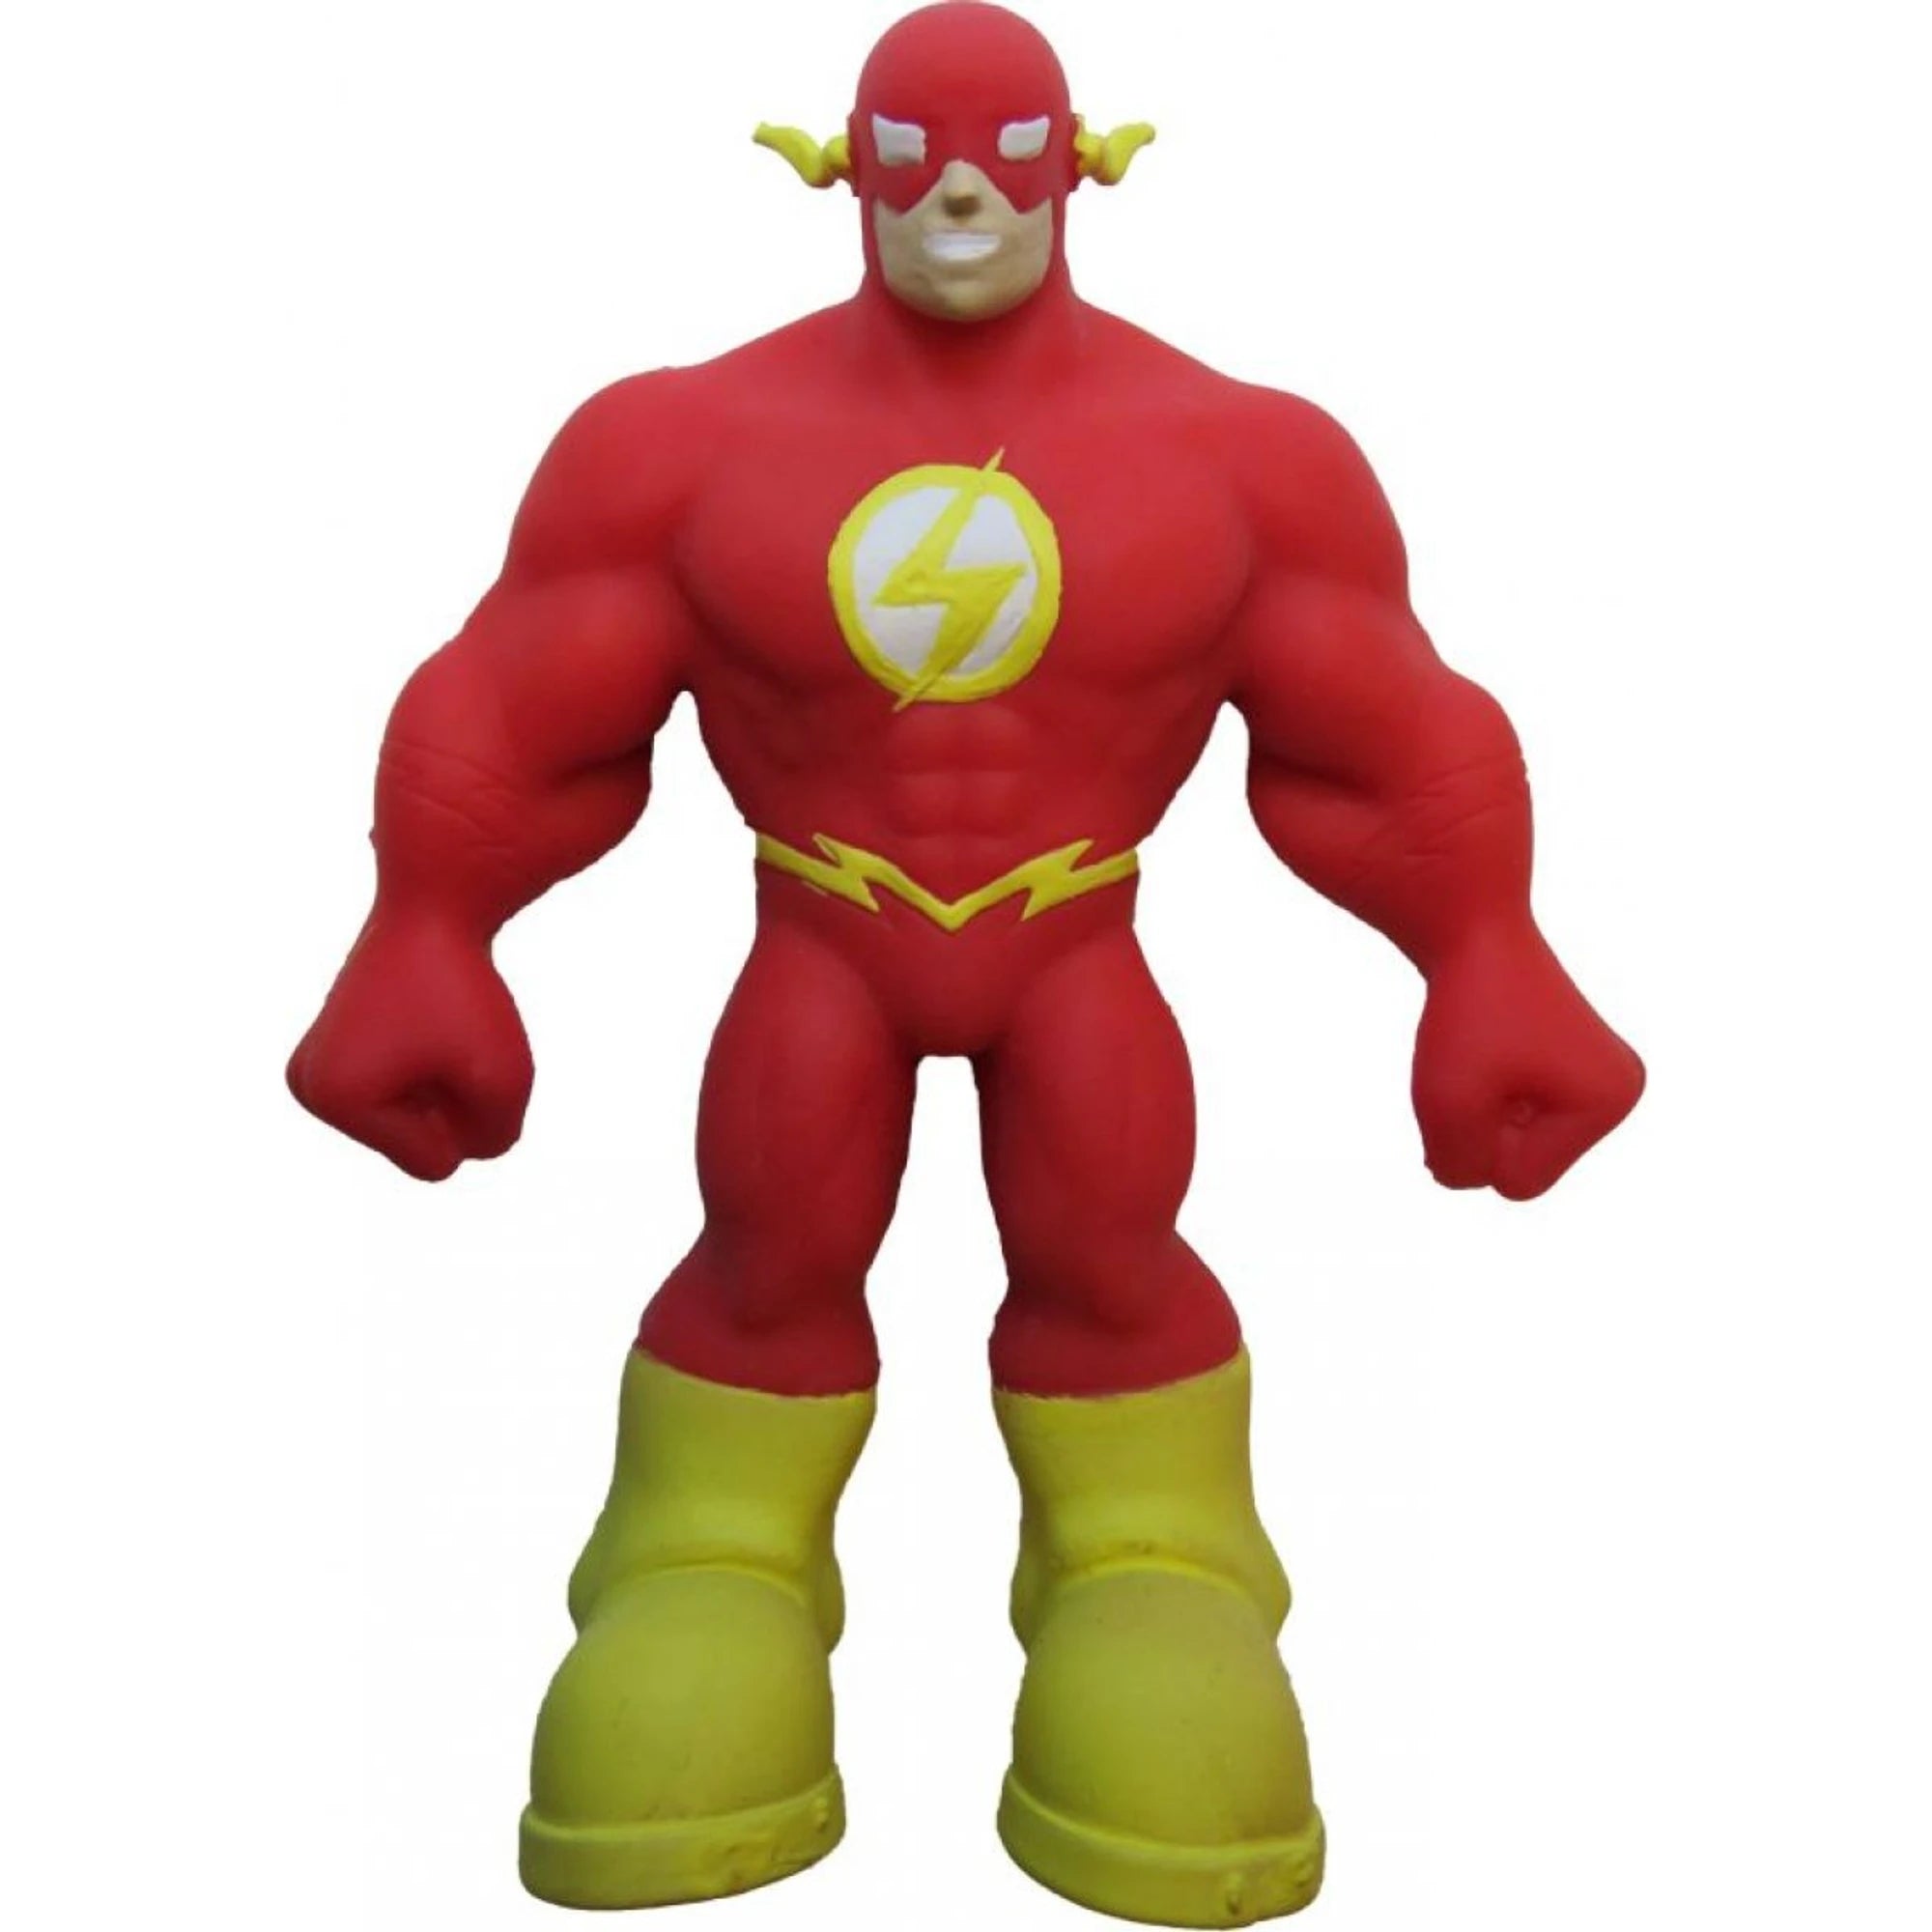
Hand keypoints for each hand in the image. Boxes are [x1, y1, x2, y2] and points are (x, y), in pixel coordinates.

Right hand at [287, 911, 533, 1180]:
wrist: (431, 902)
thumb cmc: (464, 986)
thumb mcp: (505, 1076)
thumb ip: (494, 1137)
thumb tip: (460, 1151)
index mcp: (335, 1097)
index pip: (434, 1162)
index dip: (468, 1113)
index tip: (452, 1045)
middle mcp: (307, 1086)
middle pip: (415, 1145)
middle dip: (449, 1101)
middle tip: (442, 1030)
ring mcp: (311, 1069)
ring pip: (409, 1122)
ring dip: (439, 1086)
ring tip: (430, 1025)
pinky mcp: (328, 1052)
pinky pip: (400, 1096)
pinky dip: (426, 1070)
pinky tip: (419, 1024)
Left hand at [1412, 919, 1643, 1199]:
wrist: (1472, 924)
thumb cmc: (1465, 1010)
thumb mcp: (1448, 1102)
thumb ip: (1457, 1166)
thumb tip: (1467, 1175)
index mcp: (1608, 1102)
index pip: (1519, 1181)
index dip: (1475, 1140)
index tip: (1477, 1072)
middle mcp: (1620, 1090)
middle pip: (1524, 1164)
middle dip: (1483, 1127)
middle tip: (1477, 1057)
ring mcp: (1600, 1074)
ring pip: (1514, 1140)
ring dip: (1480, 1108)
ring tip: (1482, 1049)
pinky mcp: (1573, 1061)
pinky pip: (1511, 1113)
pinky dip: (1484, 1092)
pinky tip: (1486, 1048)